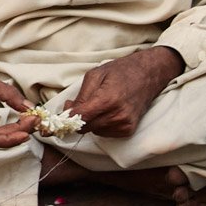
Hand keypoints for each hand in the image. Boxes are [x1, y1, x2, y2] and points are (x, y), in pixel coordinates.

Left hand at [70, 47, 185, 137]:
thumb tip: (67, 112)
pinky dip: (101, 125)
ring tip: (97, 105)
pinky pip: (105, 133)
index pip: (80, 118)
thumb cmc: (120, 71)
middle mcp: (117, 115)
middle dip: (77, 119)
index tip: (57, 120)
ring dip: (90, 121)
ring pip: (94, 131)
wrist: (148, 74)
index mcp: (107, 100)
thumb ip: (80, 96)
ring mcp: (125, 124)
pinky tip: (107, 112)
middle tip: (78, 105)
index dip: (66, 119)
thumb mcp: (95, 76)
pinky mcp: (129, 130)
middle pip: (85, 127)